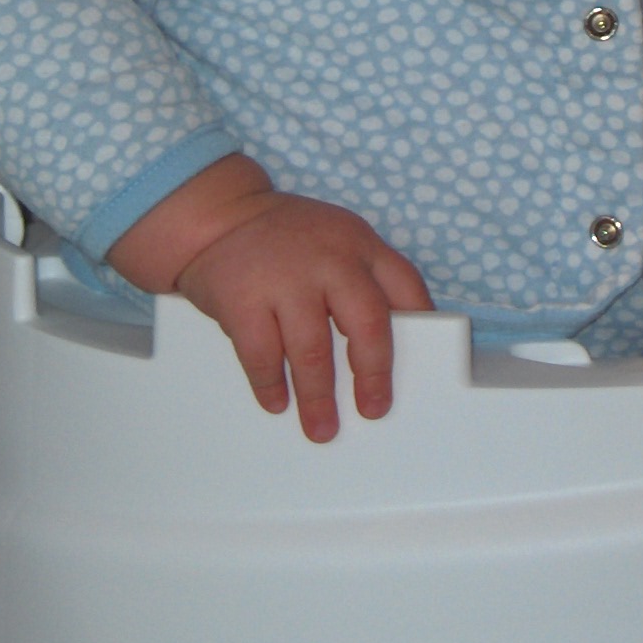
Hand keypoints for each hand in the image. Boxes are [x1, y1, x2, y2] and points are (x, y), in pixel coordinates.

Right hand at [108, 154, 432, 440]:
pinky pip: (262, 355)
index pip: (406, 285)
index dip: (422, 328)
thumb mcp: (335, 241)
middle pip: (367, 323)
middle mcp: (329, 258)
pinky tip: (277, 401)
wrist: (216, 216)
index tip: (426, 367)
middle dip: (373, 374)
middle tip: (374, 410)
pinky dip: (271, 385)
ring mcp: (285, 277)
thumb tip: (384, 353)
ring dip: (318, 396)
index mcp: (359, 244)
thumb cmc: (284, 240)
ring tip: (322, 427)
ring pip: (313, 350)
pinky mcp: (243, 298)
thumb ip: (361, 281)